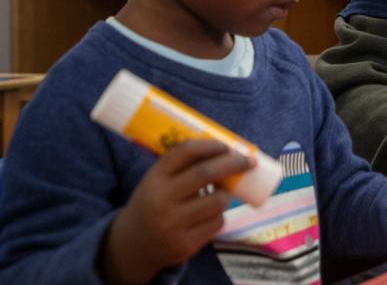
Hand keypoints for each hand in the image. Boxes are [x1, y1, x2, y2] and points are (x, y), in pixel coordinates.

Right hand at [99, 140, 253, 284]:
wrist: (132, 245)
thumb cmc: (155, 203)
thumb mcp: (157, 182)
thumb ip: (183, 168)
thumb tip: (228, 150)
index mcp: (153, 179)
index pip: (184, 152)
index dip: (209, 145)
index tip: (226, 146)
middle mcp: (161, 200)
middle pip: (205, 173)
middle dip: (233, 163)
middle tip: (250, 161)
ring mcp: (172, 225)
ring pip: (217, 201)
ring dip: (225, 195)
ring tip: (220, 194)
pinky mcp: (184, 245)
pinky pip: (217, 223)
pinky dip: (219, 216)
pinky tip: (208, 216)